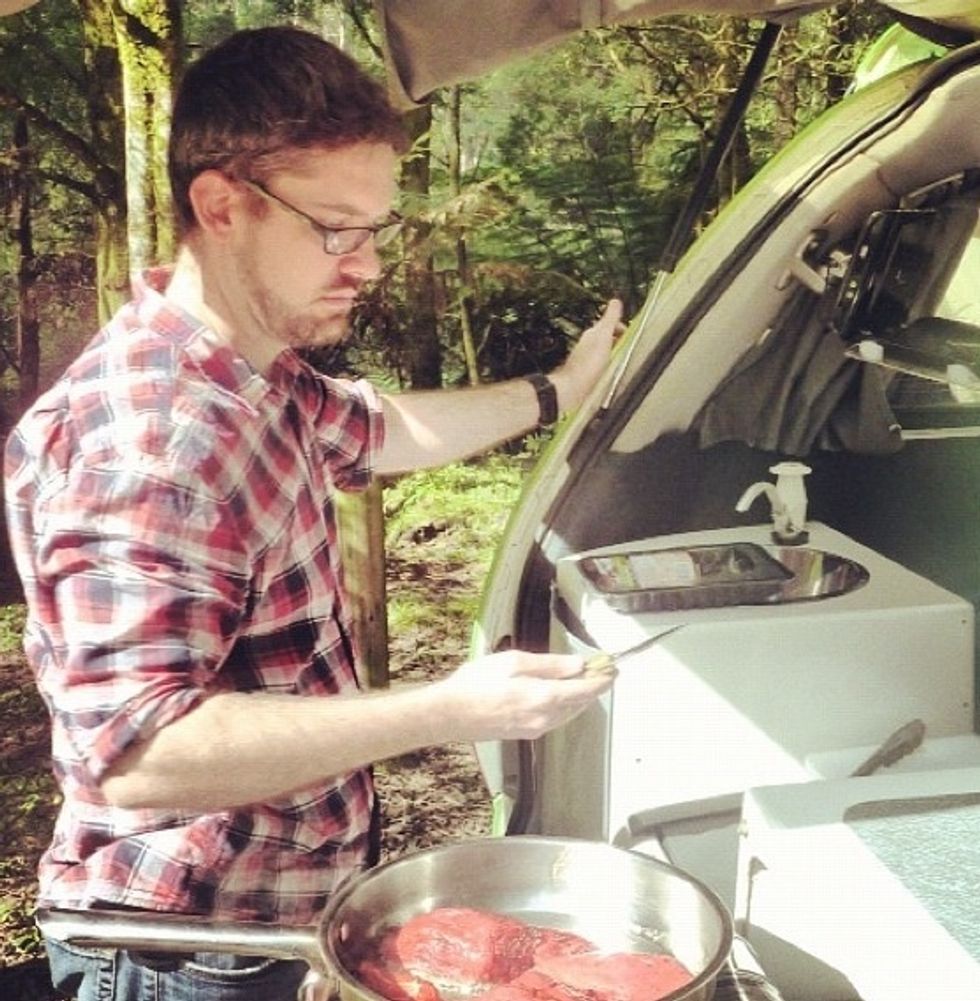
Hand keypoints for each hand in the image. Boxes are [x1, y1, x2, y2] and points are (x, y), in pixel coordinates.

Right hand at [435, 649, 614, 741]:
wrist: (450, 714)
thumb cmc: (477, 682)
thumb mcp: (514, 662)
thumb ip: (549, 665)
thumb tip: (578, 665)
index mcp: (545, 698)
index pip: (585, 690)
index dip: (602, 679)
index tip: (614, 669)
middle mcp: (545, 718)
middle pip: (580, 703)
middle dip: (594, 687)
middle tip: (604, 671)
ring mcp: (535, 728)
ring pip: (569, 713)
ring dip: (580, 697)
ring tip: (586, 680)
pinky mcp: (525, 733)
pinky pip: (555, 719)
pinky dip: (565, 706)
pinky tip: (561, 695)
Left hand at [549, 298, 623, 413]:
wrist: (573, 388)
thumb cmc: (588, 365)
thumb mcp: (603, 337)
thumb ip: (610, 319)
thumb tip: (615, 301)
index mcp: (593, 334)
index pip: (610, 324)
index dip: (622, 327)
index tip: (630, 332)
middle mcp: (588, 344)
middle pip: (607, 337)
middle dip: (619, 339)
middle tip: (629, 345)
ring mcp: (587, 358)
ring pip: (604, 350)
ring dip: (614, 352)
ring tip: (622, 357)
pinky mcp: (587, 372)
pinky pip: (601, 363)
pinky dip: (609, 363)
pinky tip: (612, 370)